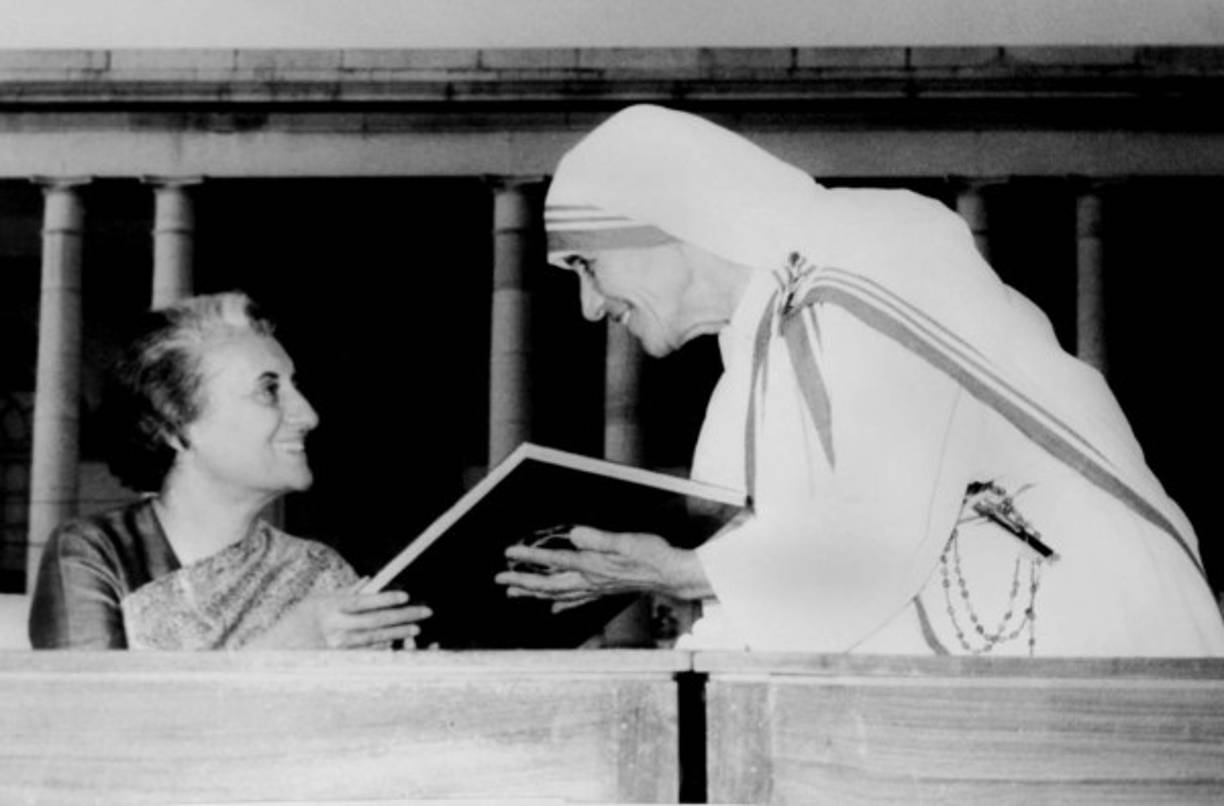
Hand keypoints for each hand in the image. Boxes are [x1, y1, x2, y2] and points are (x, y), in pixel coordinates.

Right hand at [251, 579, 432, 648]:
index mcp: (329, 607)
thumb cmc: (295, 621)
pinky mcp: (337, 661)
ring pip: (375, 640)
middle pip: (375, 621)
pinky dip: (383, 648)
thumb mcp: (316, 600)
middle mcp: (334, 627)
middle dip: (403, 616)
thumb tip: (370, 581)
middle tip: (425, 612)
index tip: (406, 596)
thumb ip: (344, 592)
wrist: (274, 652)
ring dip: (398, 634)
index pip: (363, 602)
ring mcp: (336, 647)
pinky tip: (397, 644)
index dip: (386, 599)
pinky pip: (366, 654)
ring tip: (416, 630)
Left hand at [494, 525, 712, 612]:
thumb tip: (575, 534)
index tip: (508, 553)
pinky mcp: (603, 590)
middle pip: (547, 584)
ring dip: (532, 594)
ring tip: (512, 593)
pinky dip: (558, 604)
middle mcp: (590, 580)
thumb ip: (599, 539)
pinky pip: (574, 600)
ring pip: (556, 594)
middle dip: (521, 582)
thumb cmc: (651, 554)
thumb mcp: (625, 541)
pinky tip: (551, 608)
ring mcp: (595, 588)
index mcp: (592, 566)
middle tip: (499, 580)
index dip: (529, 557)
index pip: (553, 561)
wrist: (671, 575)